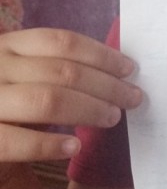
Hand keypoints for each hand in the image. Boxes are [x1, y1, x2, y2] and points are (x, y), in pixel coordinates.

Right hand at [0, 28, 141, 172]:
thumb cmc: (8, 107)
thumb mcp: (25, 78)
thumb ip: (58, 72)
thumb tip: (118, 75)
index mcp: (7, 46)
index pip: (60, 42)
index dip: (100, 54)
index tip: (129, 69)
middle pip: (62, 71)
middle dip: (105, 85)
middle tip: (133, 99)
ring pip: (46, 100)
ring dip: (88, 109)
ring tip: (112, 118)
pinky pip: (14, 141)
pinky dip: (48, 144)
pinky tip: (74, 146)